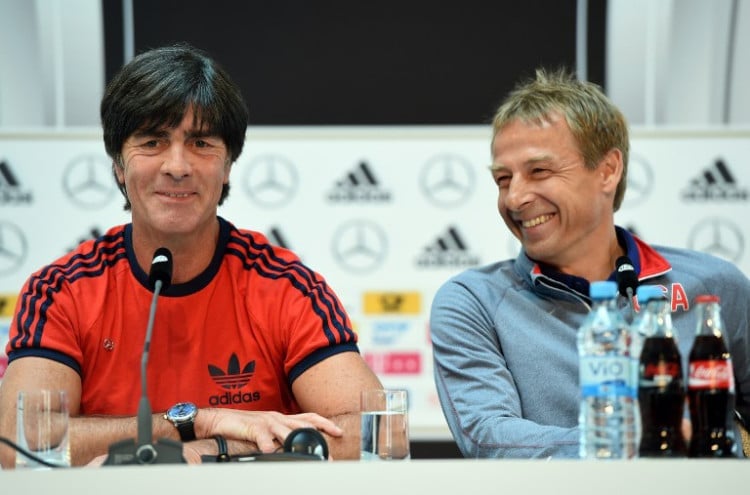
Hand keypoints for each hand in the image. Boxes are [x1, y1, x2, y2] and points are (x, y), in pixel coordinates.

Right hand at [195, 409, 342, 452]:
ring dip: (298, 442)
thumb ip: (281, 436)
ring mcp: (267, 422)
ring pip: (287, 431)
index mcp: (282, 418)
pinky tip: (270, 453)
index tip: (339, 432)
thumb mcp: (267, 430)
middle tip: (327, 453)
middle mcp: (278, 418)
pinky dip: (268, 446)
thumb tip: (295, 447)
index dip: (325, 423)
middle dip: (318, 438)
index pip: (309, 417)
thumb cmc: (244, 426)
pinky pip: (263, 439)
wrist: (221, 420)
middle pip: (304, 425)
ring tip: (307, 452)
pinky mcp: (254, 428)